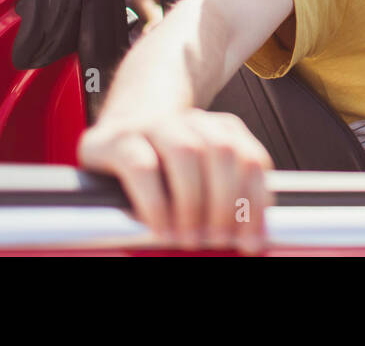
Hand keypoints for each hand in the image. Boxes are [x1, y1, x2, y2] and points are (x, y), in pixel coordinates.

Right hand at [77, 108, 272, 252]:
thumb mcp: (198, 186)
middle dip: (225, 202)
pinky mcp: (117, 141)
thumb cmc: (160, 176)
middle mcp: (190, 122)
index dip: (255, 202)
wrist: (109, 144)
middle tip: (217, 240)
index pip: (252, 159)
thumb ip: (224, 205)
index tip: (249, 241)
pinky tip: (160, 229)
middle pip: (223, 151)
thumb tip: (248, 243)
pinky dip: (156, 203)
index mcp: (220, 130)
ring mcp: (153, 126)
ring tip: (189, 238)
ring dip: (193, 202)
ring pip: (186, 151)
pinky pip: (142, 167)